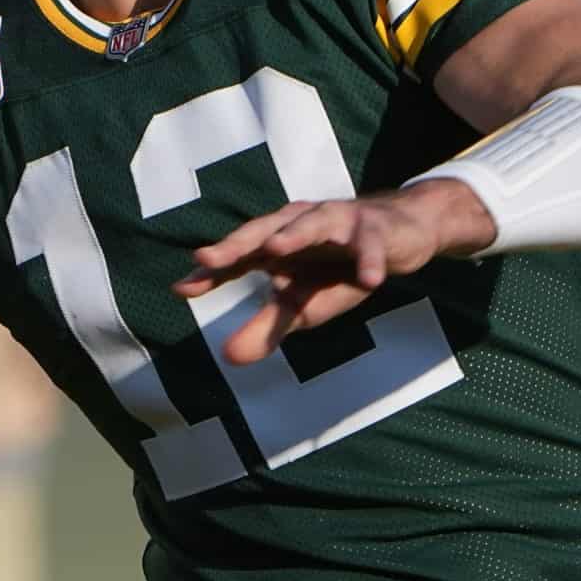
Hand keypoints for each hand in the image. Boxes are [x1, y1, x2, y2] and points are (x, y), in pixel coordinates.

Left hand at [173, 180, 490, 364]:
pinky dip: (369, 260)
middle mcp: (300, 223)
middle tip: (207, 258)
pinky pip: (371, 245)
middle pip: (264, 230)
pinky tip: (368, 281)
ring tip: (275, 251)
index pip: (238, 256)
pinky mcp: (375, 230)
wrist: (398, 235)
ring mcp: (338, 221)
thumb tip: (227, 359)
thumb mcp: (303, 303)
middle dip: (236, 243)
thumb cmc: (340, 267)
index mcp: (277, 241)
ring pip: (313, 224)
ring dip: (295, 234)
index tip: (182, 289)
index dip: (212, 272)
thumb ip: (266, 326)